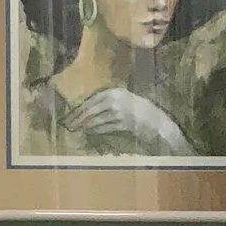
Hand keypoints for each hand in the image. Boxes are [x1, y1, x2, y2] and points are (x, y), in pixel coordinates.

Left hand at [63, 86, 193, 155]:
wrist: (157, 122)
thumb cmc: (138, 112)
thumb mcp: (122, 101)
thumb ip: (106, 103)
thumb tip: (85, 110)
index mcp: (114, 92)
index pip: (90, 101)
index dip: (78, 109)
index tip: (69, 115)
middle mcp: (115, 99)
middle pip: (89, 110)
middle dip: (77, 118)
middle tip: (68, 125)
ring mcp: (119, 111)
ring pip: (95, 119)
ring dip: (84, 125)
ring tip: (76, 129)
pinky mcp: (122, 122)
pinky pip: (103, 127)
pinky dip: (94, 130)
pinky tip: (89, 133)